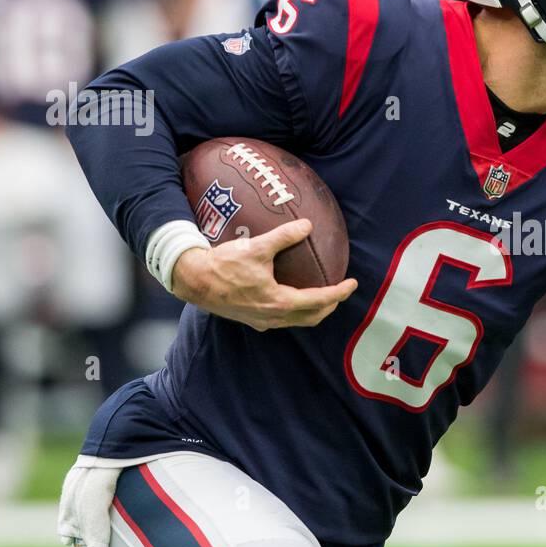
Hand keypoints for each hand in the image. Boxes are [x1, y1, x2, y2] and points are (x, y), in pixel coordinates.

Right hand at [170, 218, 357, 330]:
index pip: (319, 301)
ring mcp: (261, 321)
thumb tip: (307, 225)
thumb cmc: (224, 265)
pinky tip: (290, 295)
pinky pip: (281, 319)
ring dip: (312, 310)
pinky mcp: (251, 319)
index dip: (339, 292)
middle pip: (312, 317)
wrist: (193, 280)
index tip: (352, 283)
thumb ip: (284, 236)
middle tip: (339, 291)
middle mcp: (273, 317)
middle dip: (329, 306)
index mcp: (279, 302)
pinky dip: (294, 310)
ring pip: (296, 321)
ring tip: (320, 295)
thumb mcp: (257, 247)